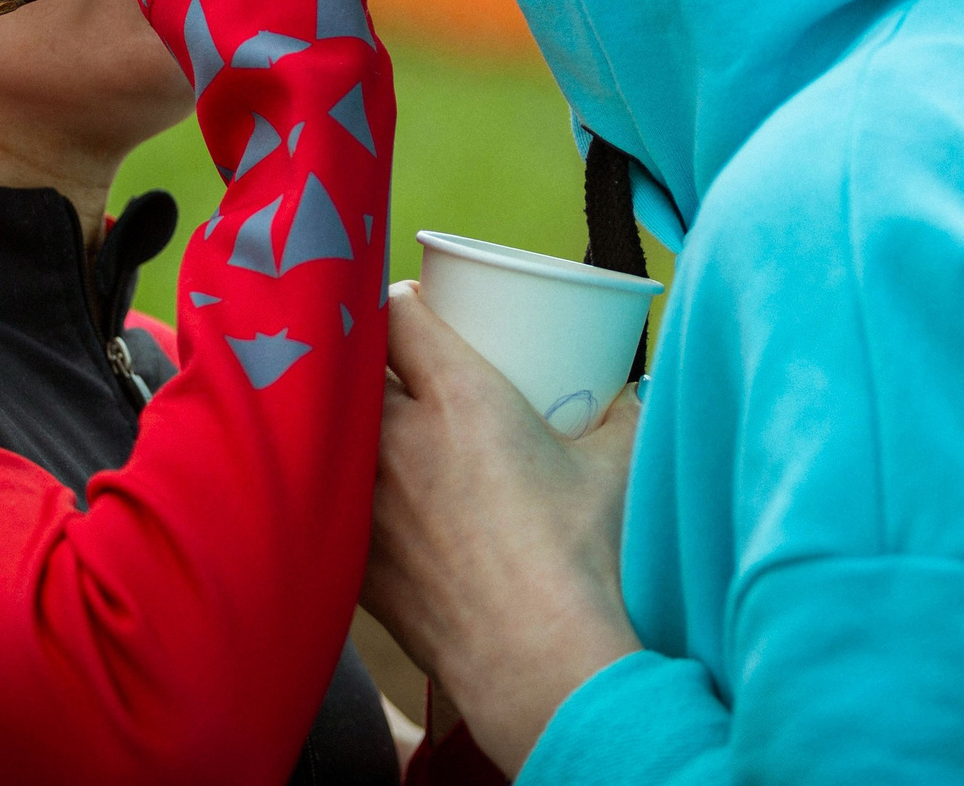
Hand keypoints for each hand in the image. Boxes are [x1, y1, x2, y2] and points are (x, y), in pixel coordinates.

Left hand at [363, 283, 641, 772]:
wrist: (540, 663)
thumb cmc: (582, 563)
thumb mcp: (618, 468)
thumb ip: (622, 417)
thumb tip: (630, 396)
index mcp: (460, 397)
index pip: (397, 312)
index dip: (403, 300)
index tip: (418, 309)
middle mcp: (399, 437)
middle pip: (355, 365)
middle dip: (373, 357)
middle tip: (402, 368)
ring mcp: (368, 501)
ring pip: (334, 434)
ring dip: (353, 425)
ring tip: (384, 434)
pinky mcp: (356, 559)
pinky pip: (333, 505)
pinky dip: (348, 497)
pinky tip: (378, 508)